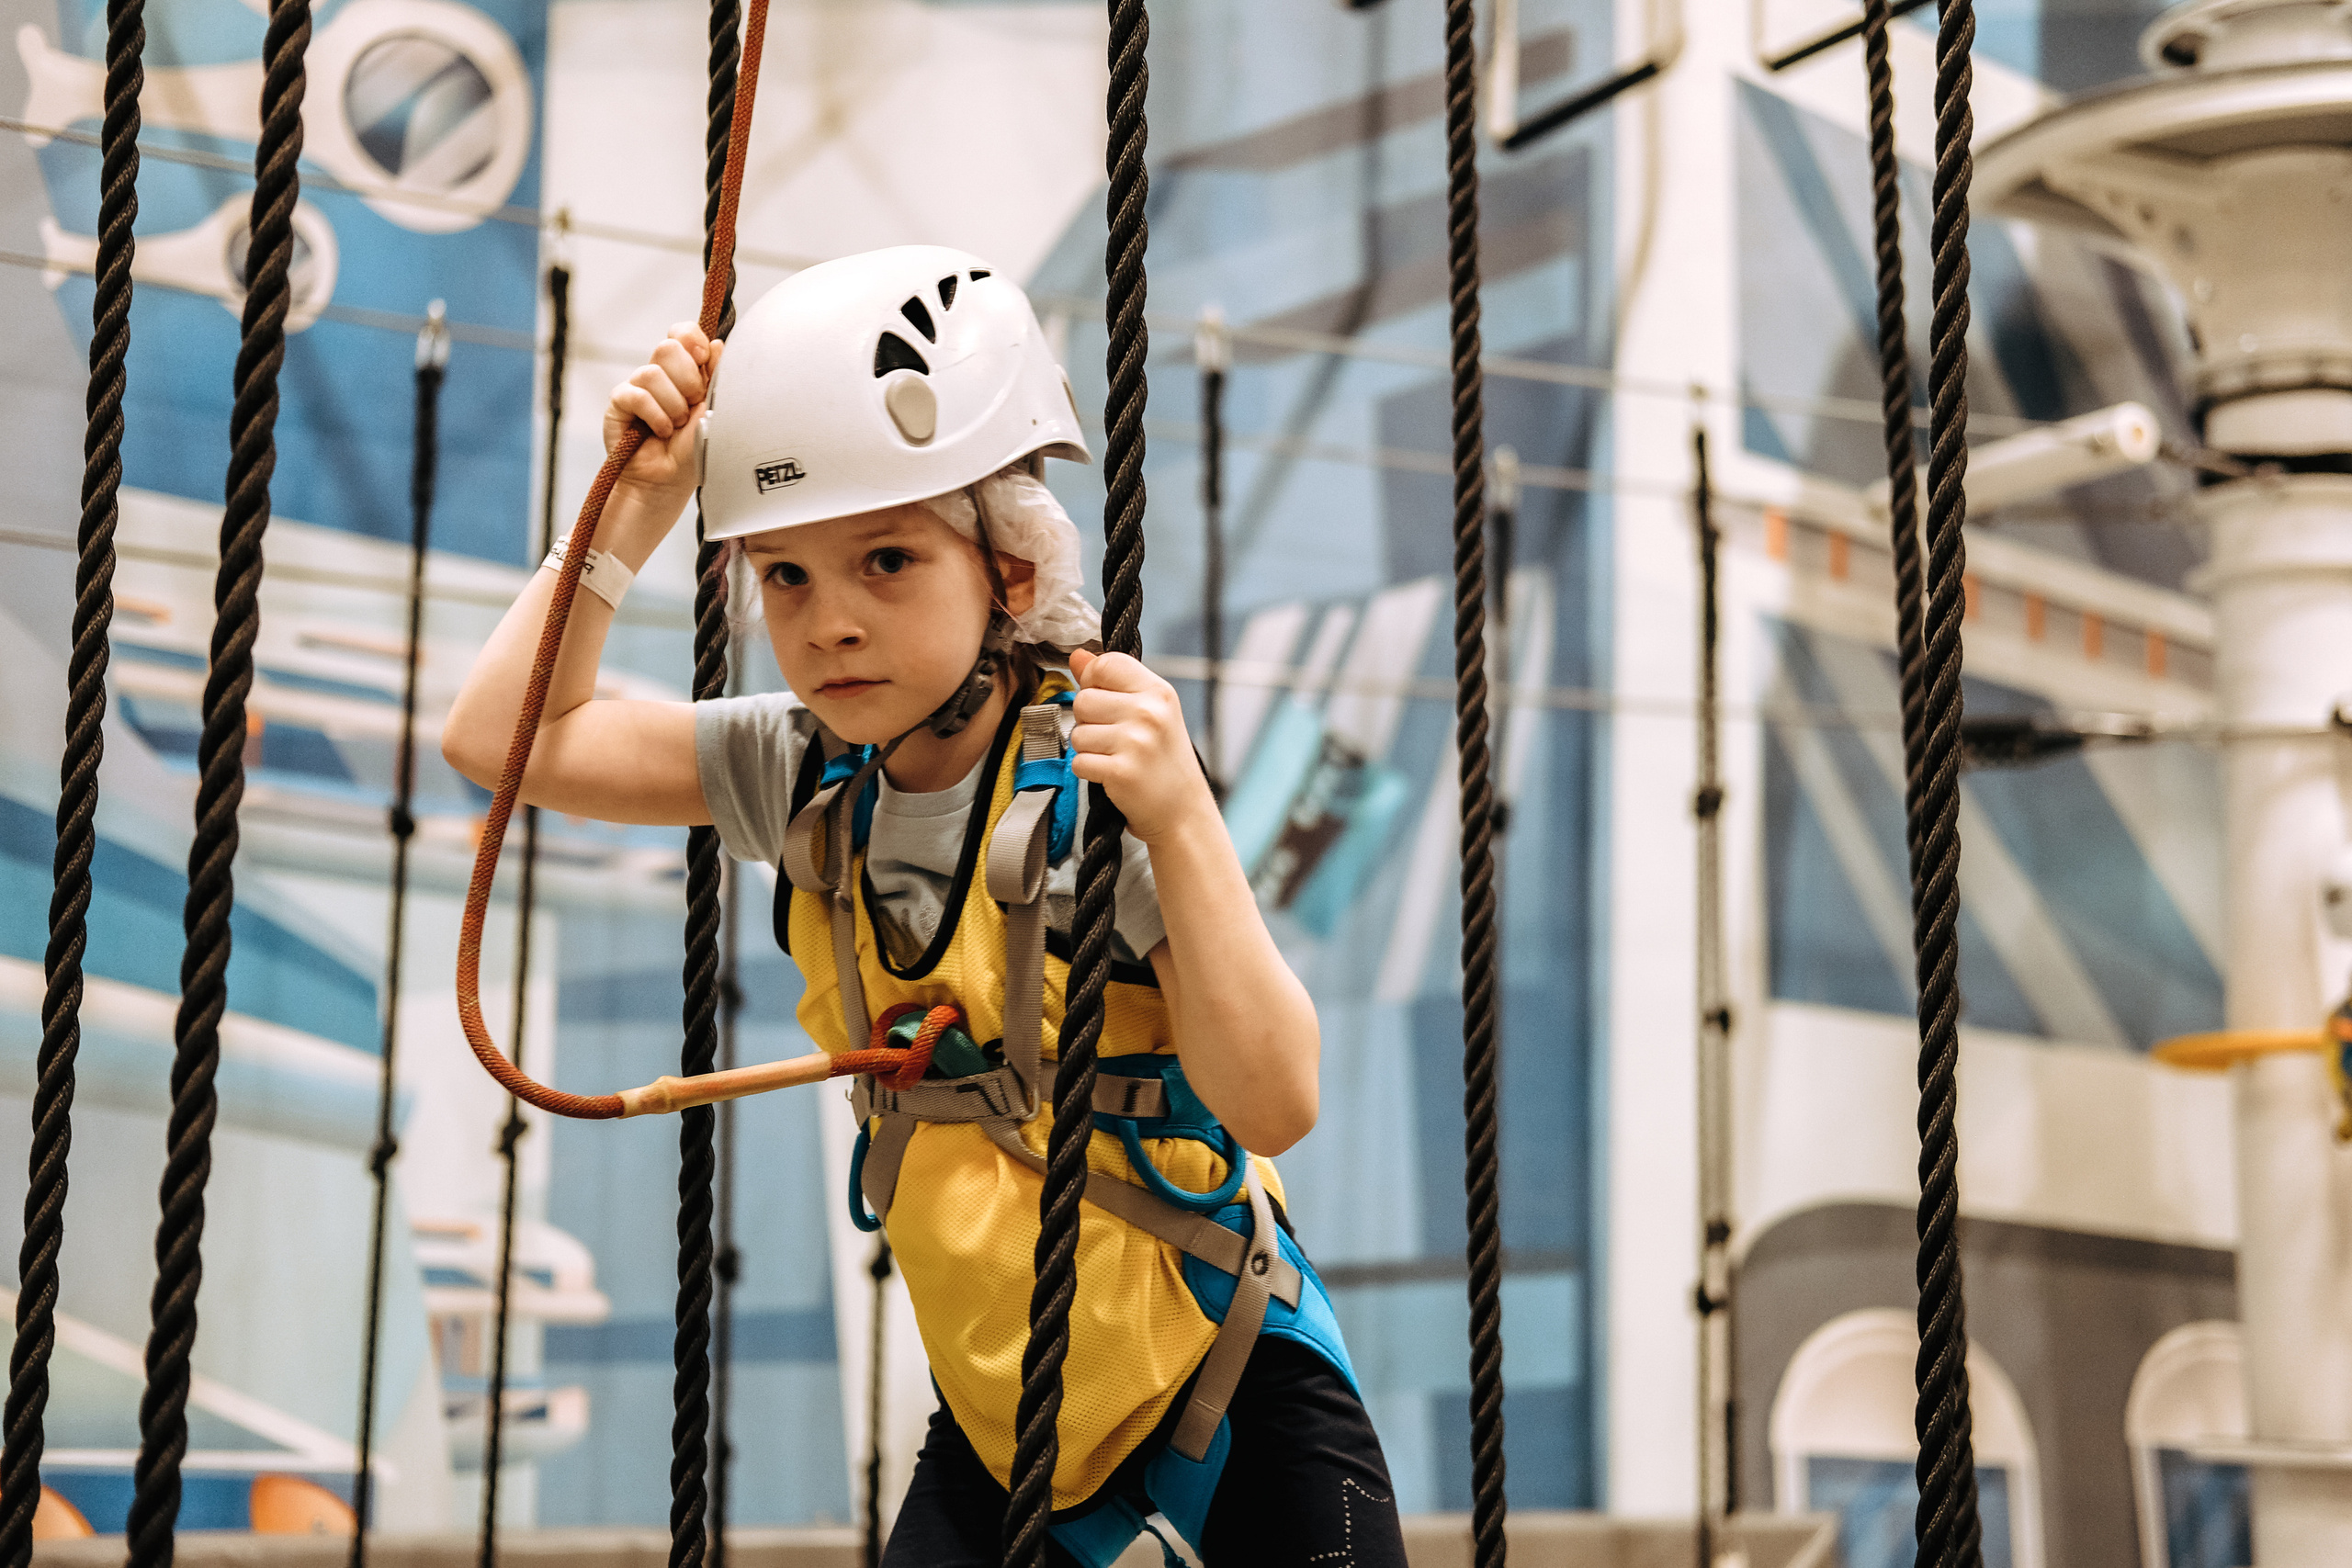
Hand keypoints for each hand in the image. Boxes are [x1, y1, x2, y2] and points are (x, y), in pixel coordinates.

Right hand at [604, 323, 720, 505]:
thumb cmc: (693, 449)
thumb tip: (719, 344)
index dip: (692, 339)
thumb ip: (717, 377)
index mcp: (685, 370)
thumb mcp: (714, 410)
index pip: (682, 332)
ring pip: (652, 373)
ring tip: (676, 426)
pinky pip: (636, 395)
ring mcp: (638, 386)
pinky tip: (661, 431)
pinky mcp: (619, 402)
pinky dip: (655, 415)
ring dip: (672, 405)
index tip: (704, 358)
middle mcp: (660, 374)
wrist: (670, 480)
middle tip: (692, 404)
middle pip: (668, 347)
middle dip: (687, 379)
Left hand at [1067, 649, 1216, 844]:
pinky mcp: (1121, 772)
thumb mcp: (1149, 713)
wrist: (1184, 812)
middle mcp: (1148, 712)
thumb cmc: (1164, 761)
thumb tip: (1077, 655)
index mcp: (1158, 692)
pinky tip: (1112, 775)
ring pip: (1077, 733)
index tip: (1105, 700)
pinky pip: (1078, 761)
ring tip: (1115, 757)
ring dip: (1088, 749)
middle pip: (1083, 699)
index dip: (1093, 681)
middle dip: (1089, 722)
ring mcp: (1135, 742)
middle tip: (1114, 739)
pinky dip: (1089, 772)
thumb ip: (1113, 682)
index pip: (1105, 663)